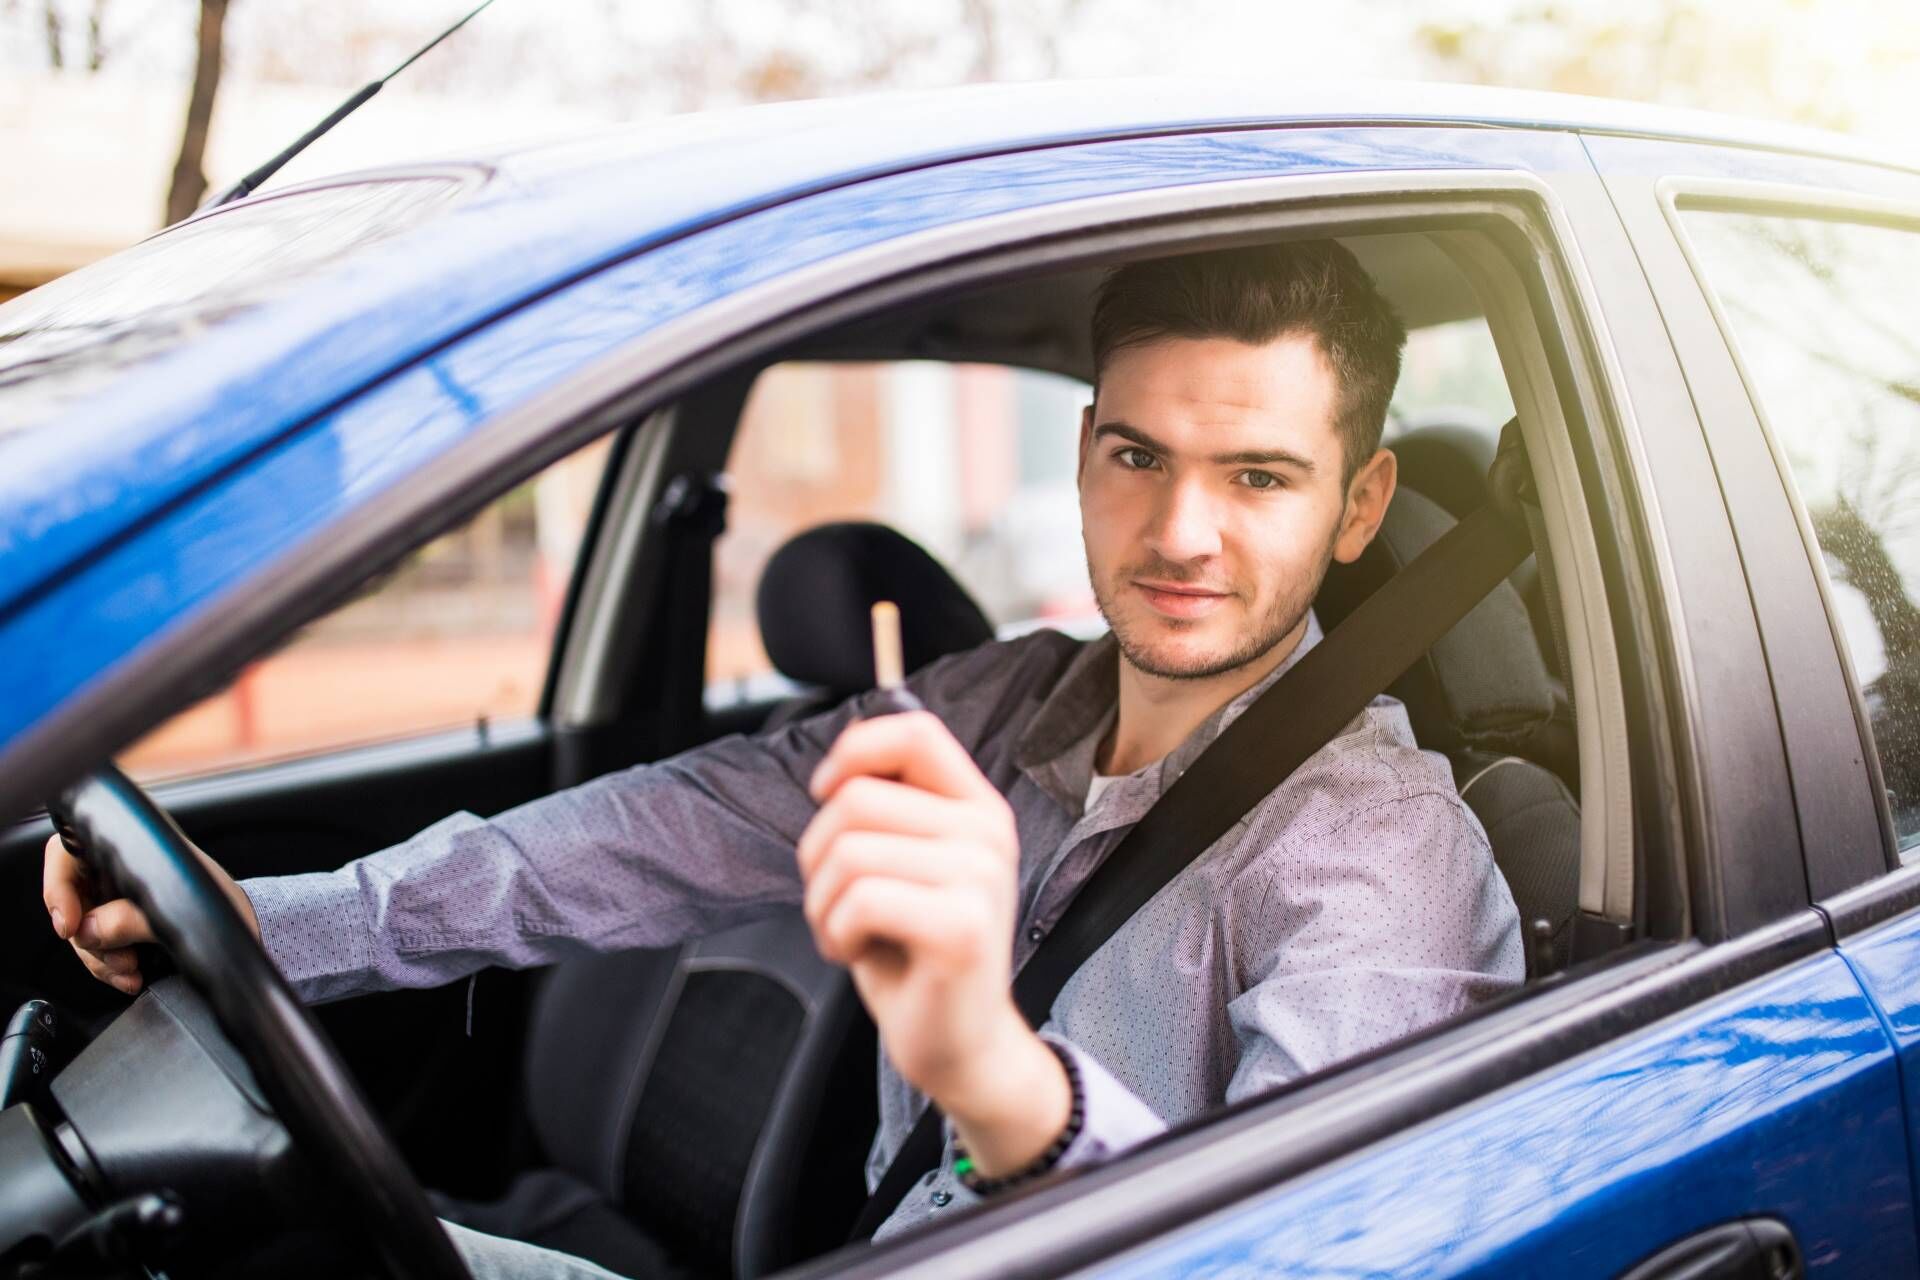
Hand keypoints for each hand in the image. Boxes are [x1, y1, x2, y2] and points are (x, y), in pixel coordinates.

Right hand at [42, 830, 258, 994]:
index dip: (58, 886)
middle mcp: (115, 870)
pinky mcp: (119, 928)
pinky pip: (96, 949)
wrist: (246, 928)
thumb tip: (87, 929)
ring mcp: (114, 899)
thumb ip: (133, 918)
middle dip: (88, 938)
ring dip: (101, 959)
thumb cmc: (223, 904)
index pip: (67, 852)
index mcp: (129, 847)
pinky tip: (132, 978)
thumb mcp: (181, 911)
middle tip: (120, 960)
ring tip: (132, 971)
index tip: (70, 924)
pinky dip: (109, 968)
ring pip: (80, 931)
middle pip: (68, 901)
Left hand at [798, 711, 1069, 1176]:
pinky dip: (836, 932)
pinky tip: (857, 955)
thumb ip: (889, 812)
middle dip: (818, 856)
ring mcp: (981, 878)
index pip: (916, 732)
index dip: (855, 750)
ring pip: (848, 852)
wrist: (961, 1045)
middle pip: (858, 798)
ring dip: (823, 904)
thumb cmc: (916, 953)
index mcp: (978, 808)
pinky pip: (859, 900)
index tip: (826, 792)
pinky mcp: (962, 927)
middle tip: (837, 903)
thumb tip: (837, 769)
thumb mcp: (906, 865)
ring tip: (850, 933)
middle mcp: (989, 833)